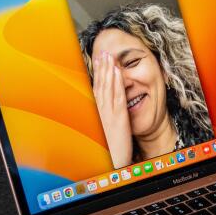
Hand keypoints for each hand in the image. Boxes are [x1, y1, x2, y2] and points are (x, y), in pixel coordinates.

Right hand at [92, 51, 132, 167]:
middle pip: (101, 85)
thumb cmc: (109, 149)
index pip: (97, 89)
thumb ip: (105, 119)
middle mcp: (100, 111)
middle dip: (102, 68)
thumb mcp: (105, 131)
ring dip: (108, 70)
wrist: (111, 162)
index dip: (98, 75)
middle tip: (103, 52)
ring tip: (109, 56)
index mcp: (97, 114)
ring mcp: (108, 113)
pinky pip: (117, 96)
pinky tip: (118, 71)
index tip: (98, 61)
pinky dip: (117, 82)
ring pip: (107, 87)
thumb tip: (103, 113)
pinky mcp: (118, 117)